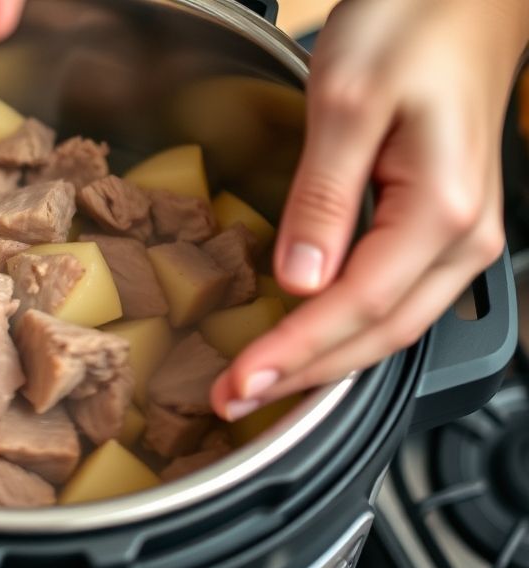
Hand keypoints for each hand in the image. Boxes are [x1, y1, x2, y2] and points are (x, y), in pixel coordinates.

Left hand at [210, 0, 528, 420]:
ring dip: (322, 360)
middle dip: (303, 375)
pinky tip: (304, 337)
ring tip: (259, 383)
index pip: (354, 306)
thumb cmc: (412, 24)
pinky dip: (342, 327)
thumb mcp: (348, 102)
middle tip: (234, 401)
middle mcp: (461, 238)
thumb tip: (300, 280)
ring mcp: (455, 235)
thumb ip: (324, 198)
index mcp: (439, 211)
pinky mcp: (435, 224)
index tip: (237, 382)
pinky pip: (389, 295)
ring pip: (387, 325)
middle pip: (377, 334)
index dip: (293, 352)